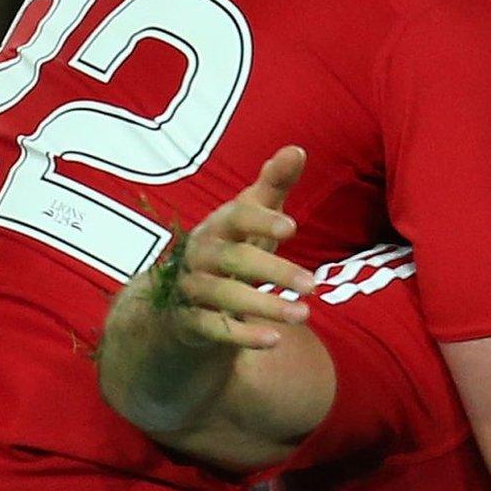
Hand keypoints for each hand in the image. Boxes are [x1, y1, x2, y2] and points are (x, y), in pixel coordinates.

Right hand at [130, 145, 317, 349]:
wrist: (177, 297)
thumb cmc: (230, 247)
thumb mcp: (250, 216)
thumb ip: (273, 186)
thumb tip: (297, 149)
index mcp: (218, 225)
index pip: (236, 217)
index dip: (261, 220)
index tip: (293, 228)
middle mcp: (200, 254)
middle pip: (233, 260)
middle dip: (273, 271)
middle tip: (314, 285)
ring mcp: (190, 288)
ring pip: (223, 296)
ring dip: (264, 306)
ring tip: (304, 315)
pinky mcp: (188, 321)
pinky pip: (212, 329)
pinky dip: (242, 335)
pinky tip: (275, 340)